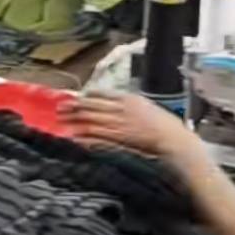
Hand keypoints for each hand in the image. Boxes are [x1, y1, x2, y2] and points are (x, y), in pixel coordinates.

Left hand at [58, 91, 198, 166]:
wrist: (174, 140)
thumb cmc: (166, 125)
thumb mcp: (148, 106)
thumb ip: (132, 104)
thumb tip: (116, 104)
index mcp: (129, 98)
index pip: (102, 93)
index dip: (88, 95)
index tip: (78, 97)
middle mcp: (121, 109)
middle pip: (92, 106)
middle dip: (75, 107)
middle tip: (60, 108)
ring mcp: (119, 125)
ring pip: (91, 121)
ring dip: (75, 121)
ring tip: (62, 121)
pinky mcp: (119, 141)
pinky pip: (97, 138)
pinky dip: (85, 138)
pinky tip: (76, 138)